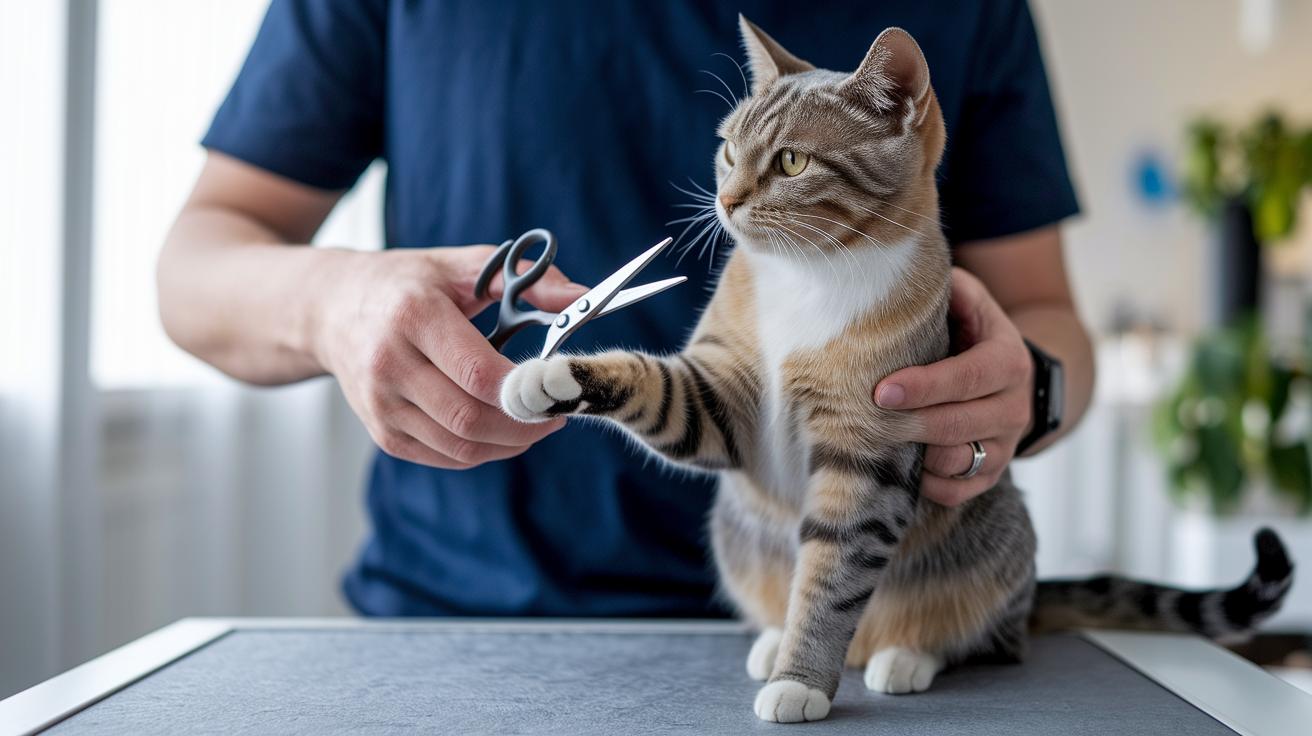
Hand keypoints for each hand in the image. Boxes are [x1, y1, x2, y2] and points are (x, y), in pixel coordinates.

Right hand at [313, 245, 587, 467]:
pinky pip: (446, 456)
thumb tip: (584, 298)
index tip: (558, 385)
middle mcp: (389, 364)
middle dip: (526, 424)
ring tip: (536, 422)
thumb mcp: (464, 266)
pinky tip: (502, 429)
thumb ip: (529, 280)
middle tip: (557, 411)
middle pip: (470, 418)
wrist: (332, 309)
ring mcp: (380, 405)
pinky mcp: (382, 433)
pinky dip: (484, 450)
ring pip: (461, 446)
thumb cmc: (408, 285)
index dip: (526, 390)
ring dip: (510, 443)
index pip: (478, 373)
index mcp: (412, 315)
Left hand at [873, 268, 1033, 505]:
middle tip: (865, 418)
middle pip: (958, 424)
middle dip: (910, 423)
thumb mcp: (970, 302)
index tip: (881, 391)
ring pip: (958, 462)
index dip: (925, 386)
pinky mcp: (991, 474)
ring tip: (880, 438)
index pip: (967, 378)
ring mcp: (1005, 445)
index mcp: (1008, 360)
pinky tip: (904, 465)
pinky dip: (929, 484)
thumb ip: (949, 289)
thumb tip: (906, 276)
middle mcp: (1014, 407)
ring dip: (916, 455)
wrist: (1012, 376)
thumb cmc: (973, 334)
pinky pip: (958, 491)